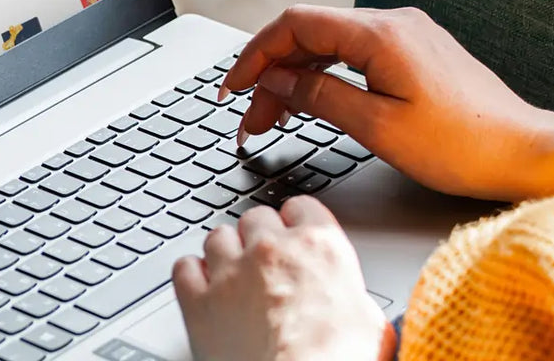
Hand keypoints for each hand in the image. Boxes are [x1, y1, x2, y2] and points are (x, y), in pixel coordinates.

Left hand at [172, 197, 393, 360]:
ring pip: (218, 237)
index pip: (302, 208)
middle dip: (260, 237)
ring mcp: (230, 273)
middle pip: (256, 219)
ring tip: (233, 272)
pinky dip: (191, 274)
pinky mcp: (199, 301)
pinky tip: (201, 285)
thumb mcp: (369, 320)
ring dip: (225, 252)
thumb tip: (353, 304)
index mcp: (318, 247)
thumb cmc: (337, 358)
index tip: (296, 232)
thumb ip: (350, 294)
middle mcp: (270, 250)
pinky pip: (184, 268)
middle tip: (266, 260)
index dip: (298, 222)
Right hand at [220, 5, 547, 200]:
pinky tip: (311, 104)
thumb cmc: (462, 146)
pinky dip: (323, 77)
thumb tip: (275, 81)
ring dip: (294, 77)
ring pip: (328, 45)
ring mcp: (406, 36)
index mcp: (381, 34)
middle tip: (250, 120)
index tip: (233, 88)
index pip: (294, 24)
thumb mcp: (377, 126)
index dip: (254, 54)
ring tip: (272, 119)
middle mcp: (393, 23)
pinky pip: (352, 55)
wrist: (527, 152)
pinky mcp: (414, 54)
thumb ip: (317, 96)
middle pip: (308, 33)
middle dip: (270, 73)